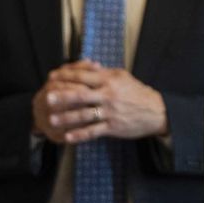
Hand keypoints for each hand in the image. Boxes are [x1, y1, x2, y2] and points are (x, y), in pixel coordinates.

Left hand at [31, 60, 167, 143]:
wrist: (156, 111)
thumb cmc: (137, 92)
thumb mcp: (122, 77)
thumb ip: (104, 72)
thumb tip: (87, 65)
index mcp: (110, 80)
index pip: (84, 76)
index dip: (66, 76)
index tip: (52, 77)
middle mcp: (109, 95)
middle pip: (81, 95)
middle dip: (63, 96)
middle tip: (47, 97)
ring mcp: (110, 112)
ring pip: (84, 115)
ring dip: (66, 117)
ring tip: (52, 119)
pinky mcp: (113, 127)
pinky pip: (93, 131)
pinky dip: (79, 135)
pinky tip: (67, 137)